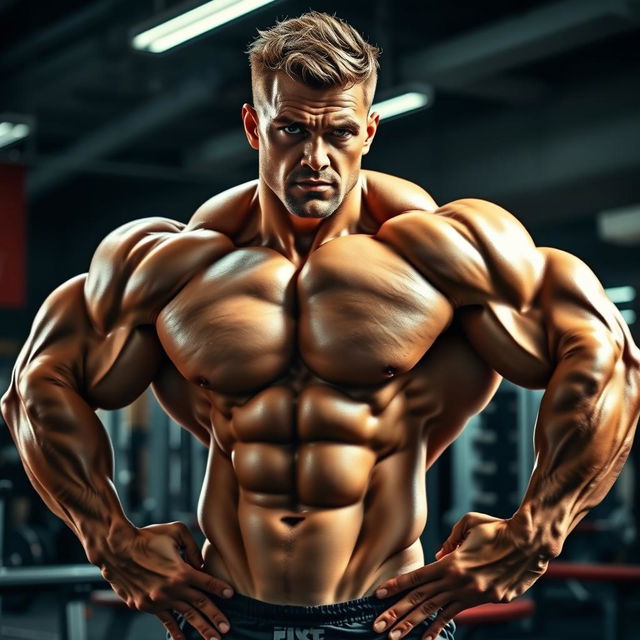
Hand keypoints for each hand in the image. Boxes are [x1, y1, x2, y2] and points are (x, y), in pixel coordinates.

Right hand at [97, 521, 233, 639]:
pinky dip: (175, 632)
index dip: (220, 589)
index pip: (207, 583)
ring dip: (201, 628)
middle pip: (200, 605)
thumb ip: (193, 546)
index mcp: (181, 571)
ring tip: (214, 639)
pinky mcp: (145, 606)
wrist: (116, 549)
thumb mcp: (176, 531)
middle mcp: (172, 589)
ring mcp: (158, 600)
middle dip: (216, 617)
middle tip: (228, 628)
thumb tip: (201, 564)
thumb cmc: (148, 536)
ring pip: (186, 617)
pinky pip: (165, 621)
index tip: (231, 595)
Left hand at [372, 512, 547, 639]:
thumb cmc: (497, 528)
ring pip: (434, 611)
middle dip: (396, 612)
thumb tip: (437, 556)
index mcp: (451, 562)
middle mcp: (457, 581)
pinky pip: (454, 616)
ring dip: (412, 625)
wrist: (529, 544)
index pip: (416, 577)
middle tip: (377, 625)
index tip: (378, 596)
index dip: (396, 586)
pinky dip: (438, 628)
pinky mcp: (482, 602)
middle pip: (420, 599)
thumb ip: (450, 540)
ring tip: (393, 636)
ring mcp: (470, 594)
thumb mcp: (469, 523)